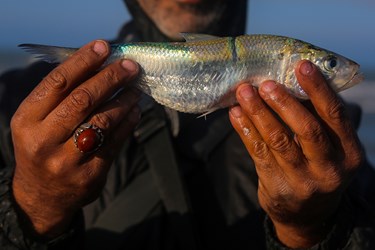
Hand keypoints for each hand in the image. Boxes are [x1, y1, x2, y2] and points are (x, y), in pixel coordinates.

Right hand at [11, 40, 140, 237]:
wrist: (42, 196)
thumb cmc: (42, 147)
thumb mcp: (37, 122)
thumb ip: (60, 96)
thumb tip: (98, 64)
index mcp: (27, 121)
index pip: (58, 82)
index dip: (83, 61)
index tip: (104, 46)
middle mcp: (44, 141)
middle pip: (83, 99)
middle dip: (111, 77)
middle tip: (130, 65)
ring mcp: (68, 160)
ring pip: (103, 120)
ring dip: (125, 99)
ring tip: (136, 86)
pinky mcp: (90, 175)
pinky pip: (115, 141)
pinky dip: (129, 121)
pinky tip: (135, 109)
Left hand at [229, 60, 362, 247]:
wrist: (307, 214)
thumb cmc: (318, 168)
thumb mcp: (330, 149)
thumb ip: (317, 120)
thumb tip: (290, 80)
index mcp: (349, 153)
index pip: (336, 116)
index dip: (318, 89)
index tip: (301, 66)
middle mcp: (329, 169)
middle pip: (306, 130)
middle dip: (284, 102)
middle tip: (266, 83)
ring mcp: (302, 181)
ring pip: (277, 140)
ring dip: (258, 112)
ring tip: (244, 92)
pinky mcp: (276, 186)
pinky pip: (257, 152)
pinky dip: (245, 129)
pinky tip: (236, 113)